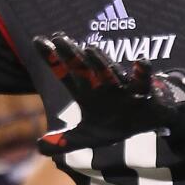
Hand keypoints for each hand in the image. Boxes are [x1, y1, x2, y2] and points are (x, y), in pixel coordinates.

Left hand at [33, 33, 184, 154]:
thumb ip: (64, 141)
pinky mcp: (142, 92)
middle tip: (59, 38)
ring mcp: (121, 86)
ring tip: (89, 48)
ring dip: (100, 62)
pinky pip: (143, 81)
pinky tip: (142, 61)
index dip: (52, 58)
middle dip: (72, 54)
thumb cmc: (114, 123)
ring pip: (109, 72)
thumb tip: (39, 146)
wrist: (146, 121)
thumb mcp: (87, 137)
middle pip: (83, 67)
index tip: (38, 40)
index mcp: (85, 92)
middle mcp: (100, 84)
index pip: (65, 73)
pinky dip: (143, 72)